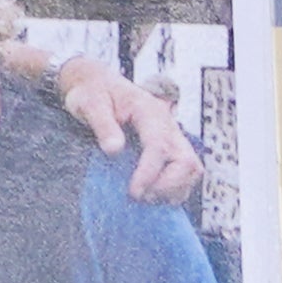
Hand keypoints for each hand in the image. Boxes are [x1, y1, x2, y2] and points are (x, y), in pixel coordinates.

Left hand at [53, 61, 204, 206]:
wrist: (98, 84)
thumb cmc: (93, 93)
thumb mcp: (89, 104)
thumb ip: (102, 125)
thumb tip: (114, 149)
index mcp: (149, 110)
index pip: (159, 145)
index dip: (149, 173)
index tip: (134, 193)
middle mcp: (167, 124)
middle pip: (186, 160)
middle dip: (167, 185)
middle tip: (140, 197)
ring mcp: (172, 136)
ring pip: (191, 168)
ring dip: (174, 189)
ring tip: (147, 198)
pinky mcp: (170, 148)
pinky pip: (185, 173)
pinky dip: (175, 189)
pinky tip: (153, 195)